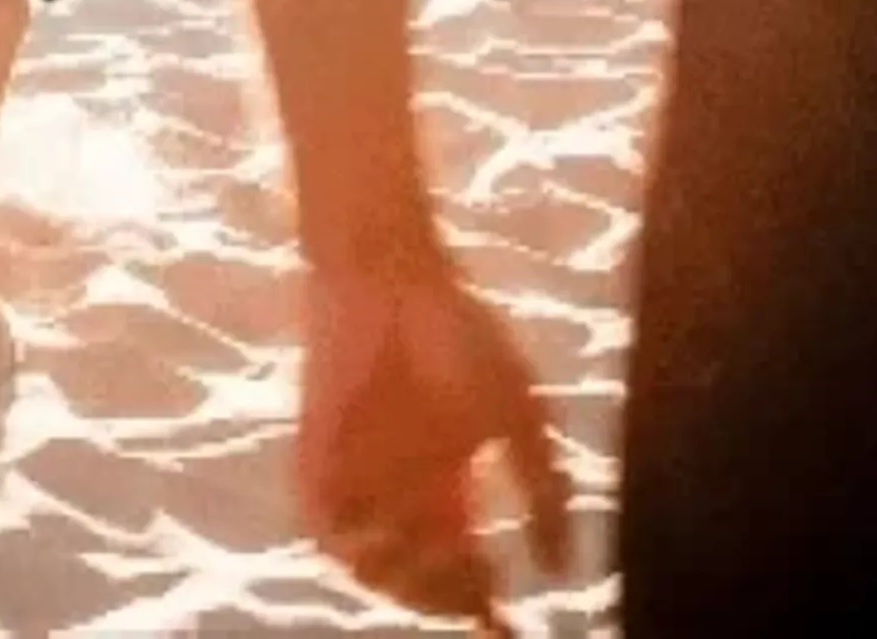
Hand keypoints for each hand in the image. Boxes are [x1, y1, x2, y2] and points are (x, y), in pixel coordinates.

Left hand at [297, 257, 572, 629]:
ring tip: (438, 567)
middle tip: (476, 601)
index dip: (482, 605)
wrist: (391, 272)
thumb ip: (545, 490)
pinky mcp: (317, 450)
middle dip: (447, 599)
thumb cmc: (460, 332)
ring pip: (369, 561)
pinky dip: (352, 549)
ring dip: (402, 581)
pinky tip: (389, 544)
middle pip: (418, 576)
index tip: (509, 632)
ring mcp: (357, 471)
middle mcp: (398, 486)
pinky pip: (322, 524)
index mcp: (448, 481)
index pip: (464, 566)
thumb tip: (560, 571)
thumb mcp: (519, 418)